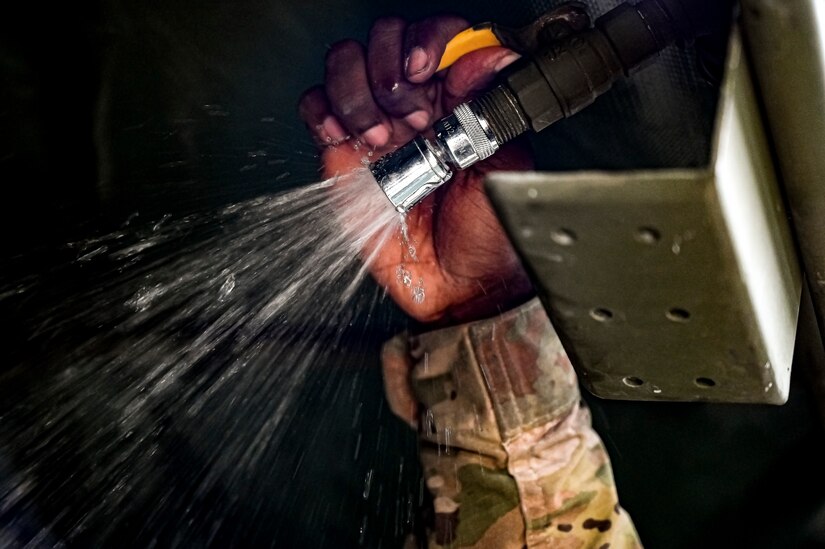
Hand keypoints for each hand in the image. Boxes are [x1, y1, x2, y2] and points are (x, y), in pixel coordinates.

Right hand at [299, 16, 534, 324]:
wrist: (458, 285)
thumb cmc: (487, 234)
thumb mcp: (505, 166)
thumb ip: (492, 109)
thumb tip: (486, 57)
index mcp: (458, 99)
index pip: (438, 37)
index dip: (427, 39)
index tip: (425, 68)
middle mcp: (415, 105)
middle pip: (384, 39)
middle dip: (391, 68)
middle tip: (413, 117)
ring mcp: (375, 127)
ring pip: (345, 63)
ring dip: (358, 90)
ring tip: (382, 135)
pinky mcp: (342, 156)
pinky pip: (315, 107)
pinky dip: (322, 108)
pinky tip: (346, 133)